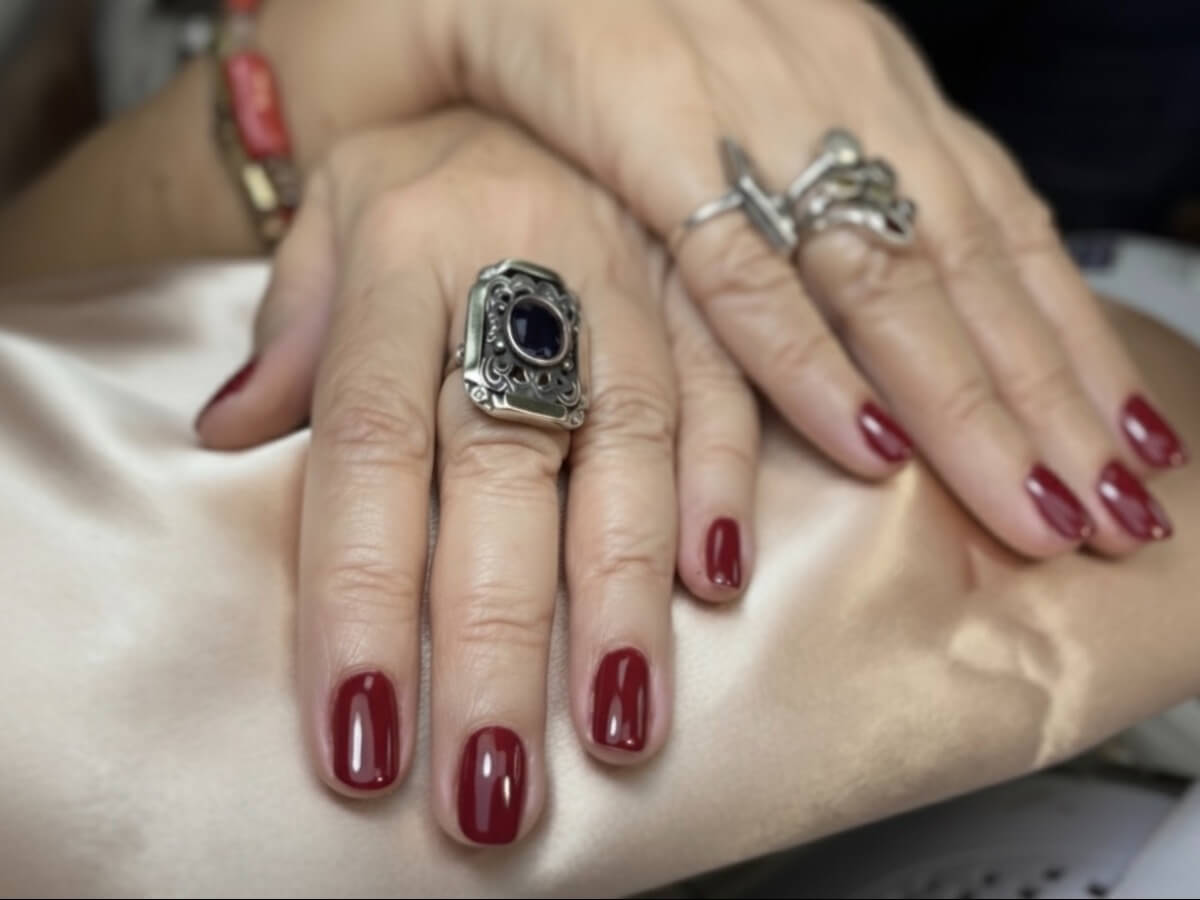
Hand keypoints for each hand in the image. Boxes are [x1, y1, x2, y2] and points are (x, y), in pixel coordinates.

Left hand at [193, 112, 759, 843]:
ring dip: (621, 591)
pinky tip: (720, 580)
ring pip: (626, 443)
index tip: (364, 733)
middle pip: (498, 467)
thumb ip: (291, 323)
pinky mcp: (705, 284)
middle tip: (492, 781)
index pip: (367, 445)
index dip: (363, 599)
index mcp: (401, 251)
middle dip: (497, 634)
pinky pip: (726, 381)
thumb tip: (229, 434)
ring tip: (616, 722)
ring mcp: (625, 276)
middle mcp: (515, 268)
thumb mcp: (333, 205)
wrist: (553, 54)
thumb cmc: (429, 161)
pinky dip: (725, 479)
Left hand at [257, 0, 1183, 555]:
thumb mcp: (351, 80)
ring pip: (952, 210)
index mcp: (606, 50)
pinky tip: (1093, 372)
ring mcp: (825, 46)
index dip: (798, 348)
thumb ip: (333, 241)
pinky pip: (973, 175)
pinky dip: (1041, 283)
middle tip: (1043, 516)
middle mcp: (745, 43)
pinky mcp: (866, 59)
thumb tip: (240, 418)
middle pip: (870, 233)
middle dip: (967, 387)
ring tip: (1104, 479)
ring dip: (1035, 355)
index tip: (875, 460)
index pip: (720, 228)